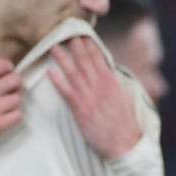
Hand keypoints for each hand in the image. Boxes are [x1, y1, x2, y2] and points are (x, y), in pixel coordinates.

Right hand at [0, 57, 22, 157]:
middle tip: (9, 91)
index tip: (7, 74)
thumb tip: (0, 75)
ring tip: (1, 108)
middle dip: (14, 85)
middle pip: (16, 80)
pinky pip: (17, 115)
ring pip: (17, 99)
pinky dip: (12, 117)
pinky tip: (2, 118)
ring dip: (12, 103)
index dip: (8, 68)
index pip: (2, 64)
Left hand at [48, 35, 141, 160]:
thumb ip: (114, 84)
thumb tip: (109, 74)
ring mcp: (91, 97)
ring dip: (63, 59)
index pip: (99, 58)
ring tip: (53, 47)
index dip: (89, 45)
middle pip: (85, 61)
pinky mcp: (81, 110)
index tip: (81, 33)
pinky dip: (59, 81)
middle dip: (75, 45)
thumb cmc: (124, 123)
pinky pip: (68, 93)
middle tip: (64, 31)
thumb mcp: (123, 98)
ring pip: (74, 73)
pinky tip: (50, 72)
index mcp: (112, 81)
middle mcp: (101, 86)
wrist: (125, 143)